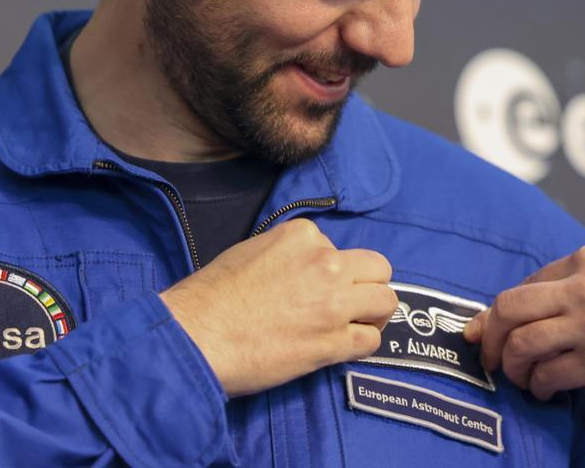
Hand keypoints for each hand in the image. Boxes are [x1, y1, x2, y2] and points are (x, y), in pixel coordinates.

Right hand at [159, 217, 397, 396]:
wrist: (198, 334)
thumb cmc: (212, 295)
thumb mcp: (251, 251)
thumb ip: (287, 255)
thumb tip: (300, 271)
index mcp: (303, 236)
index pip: (337, 247)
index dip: (328, 269)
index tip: (312, 287)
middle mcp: (326, 263)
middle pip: (377, 268)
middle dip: (365, 284)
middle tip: (349, 302)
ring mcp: (334, 303)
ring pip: (386, 301)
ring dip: (372, 313)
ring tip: (353, 325)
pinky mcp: (334, 342)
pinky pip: (372, 340)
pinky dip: (361, 344)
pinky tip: (342, 347)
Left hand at [463, 243, 584, 404]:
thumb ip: (572, 286)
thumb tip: (511, 312)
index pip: (526, 283)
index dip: (502, 310)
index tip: (491, 329)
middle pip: (509, 307)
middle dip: (490, 335)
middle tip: (488, 355)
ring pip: (521, 343)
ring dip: (511, 365)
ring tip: (518, 376)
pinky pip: (547, 375)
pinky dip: (537, 386)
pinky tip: (544, 390)